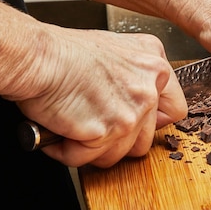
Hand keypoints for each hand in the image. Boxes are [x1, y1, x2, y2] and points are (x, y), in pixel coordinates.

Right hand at [9, 27, 186, 167]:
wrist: (35, 55)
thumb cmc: (63, 51)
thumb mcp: (115, 52)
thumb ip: (134, 77)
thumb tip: (134, 100)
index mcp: (155, 66)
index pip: (175, 109)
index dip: (153, 122)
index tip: (134, 123)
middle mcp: (149, 88)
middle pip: (146, 139)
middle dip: (118, 141)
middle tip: (94, 128)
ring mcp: (131, 111)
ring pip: (119, 154)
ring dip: (93, 149)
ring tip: (73, 127)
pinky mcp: (107, 131)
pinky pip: (86, 159)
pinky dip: (68, 152)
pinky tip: (59, 131)